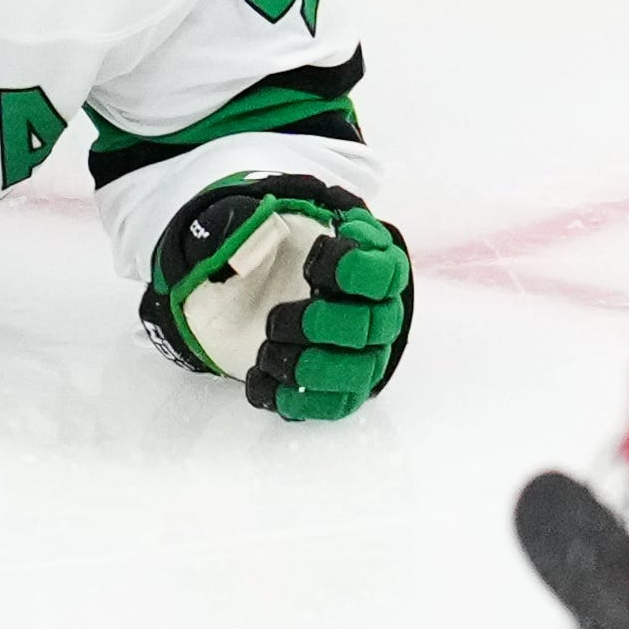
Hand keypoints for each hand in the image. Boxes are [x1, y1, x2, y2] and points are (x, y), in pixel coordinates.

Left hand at [150, 177, 411, 421]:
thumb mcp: (253, 225)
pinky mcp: (343, 385)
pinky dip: (298, 400)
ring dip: (310, 367)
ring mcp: (364, 351)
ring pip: (360, 371)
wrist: (248, 288)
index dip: (351, 270)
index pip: (383, 272)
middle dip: (320, 324)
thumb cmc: (267, 249)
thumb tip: (245, 240)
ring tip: (264, 354)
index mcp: (366, 262)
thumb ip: (249, 225)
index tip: (310, 267)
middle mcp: (376, 309)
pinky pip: (337, 403)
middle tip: (274, 320)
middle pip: (372, 326)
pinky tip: (260, 383)